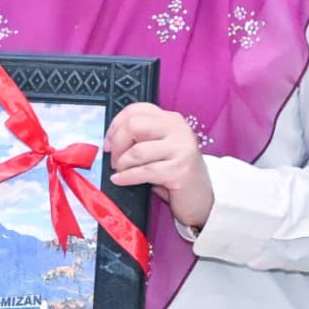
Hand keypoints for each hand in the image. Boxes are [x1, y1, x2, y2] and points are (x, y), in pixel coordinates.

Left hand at [105, 102, 213, 231]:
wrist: (200, 198)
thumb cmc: (174, 174)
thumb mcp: (159, 149)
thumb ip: (141, 138)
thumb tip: (110, 141)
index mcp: (171, 120)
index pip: (136, 110)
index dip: (116, 125)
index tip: (108, 142)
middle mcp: (178, 129)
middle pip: (134, 125)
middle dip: (117, 144)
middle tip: (114, 161)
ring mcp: (181, 148)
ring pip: (137, 151)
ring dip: (122, 164)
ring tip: (120, 172)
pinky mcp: (180, 170)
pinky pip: (144, 171)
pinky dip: (126, 177)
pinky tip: (119, 180)